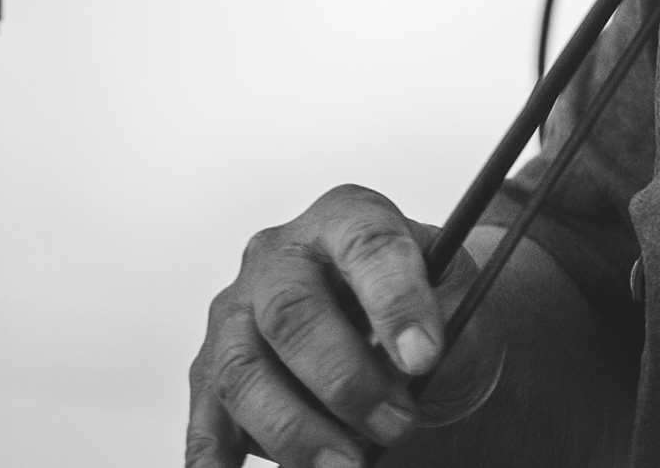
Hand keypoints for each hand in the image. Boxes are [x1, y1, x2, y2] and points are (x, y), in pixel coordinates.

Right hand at [185, 185, 501, 465]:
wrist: (395, 330)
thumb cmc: (421, 310)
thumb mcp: (455, 301)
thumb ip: (446, 327)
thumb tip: (423, 367)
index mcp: (347, 216)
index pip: (366, 243)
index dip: (394, 300)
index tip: (424, 358)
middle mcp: (280, 255)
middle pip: (291, 311)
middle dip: (345, 380)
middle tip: (398, 424)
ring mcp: (236, 311)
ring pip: (242, 370)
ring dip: (295, 431)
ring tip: (351, 466)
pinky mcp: (211, 370)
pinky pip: (205, 420)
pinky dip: (217, 460)